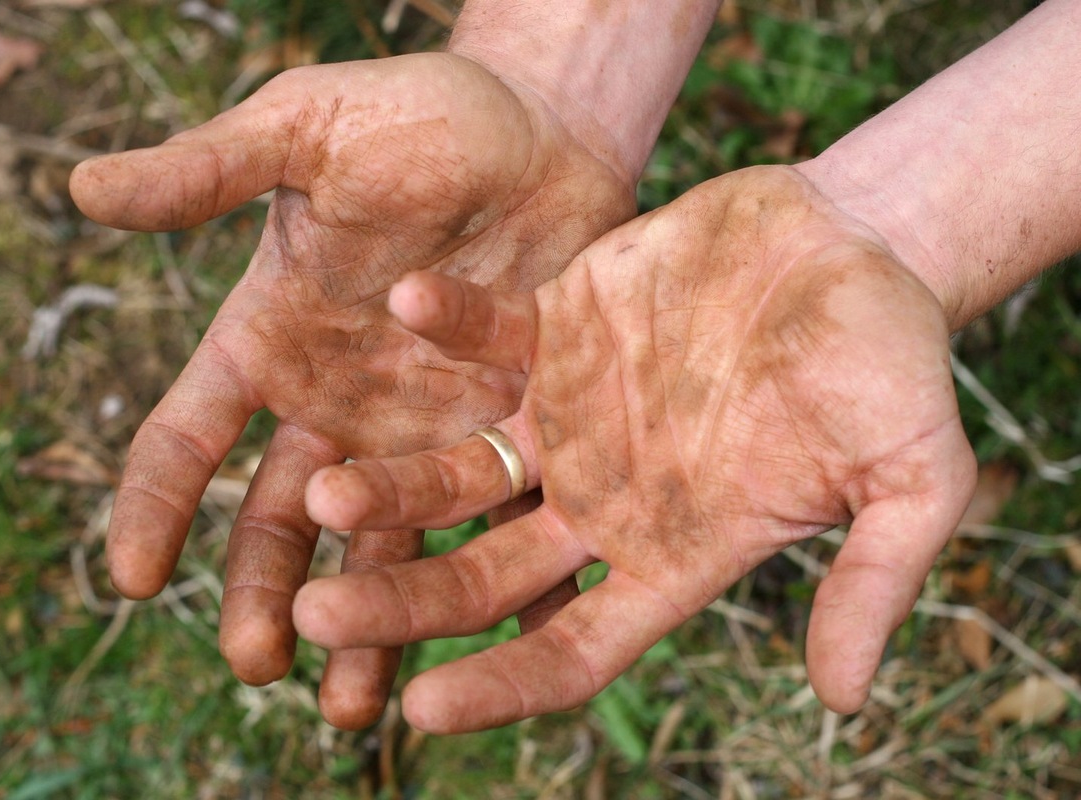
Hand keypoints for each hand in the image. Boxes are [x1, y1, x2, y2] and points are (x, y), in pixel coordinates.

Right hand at [68, 52, 635, 727]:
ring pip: (381, 543)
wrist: (543, 129)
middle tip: (263, 664)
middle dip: (265, 592)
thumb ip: (211, 171)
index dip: (155, 505)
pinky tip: (491, 649)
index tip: (134, 579)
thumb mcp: (307, 132)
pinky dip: (492, 585)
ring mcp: (420, 428)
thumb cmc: (417, 116)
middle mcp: (336, 403)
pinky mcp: (504, 432)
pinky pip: (491, 521)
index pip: (189, 436)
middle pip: (282, 517)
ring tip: (357, 702)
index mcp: (271, 341)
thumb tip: (81, 188)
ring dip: (368, 620)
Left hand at [297, 165, 977, 732]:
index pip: (571, 648)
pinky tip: (405, 302)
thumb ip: (874, 580)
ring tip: (323, 494)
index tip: (423, 708)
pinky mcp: (552, 333)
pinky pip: (485, 338)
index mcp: (670, 554)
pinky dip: (450, 325)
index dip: (500, 684)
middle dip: (404, 602)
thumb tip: (846, 699)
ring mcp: (566, 418)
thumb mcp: (912, 479)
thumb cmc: (890, 364)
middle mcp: (600, 499)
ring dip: (394, 485)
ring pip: (459, 472)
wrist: (854, 247)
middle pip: (482, 575)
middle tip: (321, 616)